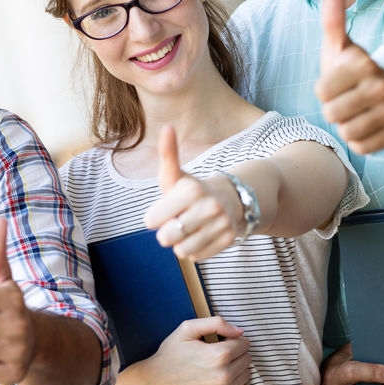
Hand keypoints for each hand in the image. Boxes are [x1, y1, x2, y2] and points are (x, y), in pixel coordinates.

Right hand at [131, 316, 251, 384]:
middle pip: (247, 358)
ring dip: (237, 369)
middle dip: (236, 353)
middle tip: (216, 355)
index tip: (220, 342)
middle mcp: (224, 376)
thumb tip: (240, 331)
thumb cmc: (170, 354)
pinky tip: (221, 381)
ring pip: (247, 374)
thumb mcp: (188, 329)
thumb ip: (217, 323)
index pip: (244, 343)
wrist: (154, 384)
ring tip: (217, 367)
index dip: (232, 340)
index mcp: (218, 355)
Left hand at [144, 126, 244, 260]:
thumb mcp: (177, 175)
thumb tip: (167, 126)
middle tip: (179, 220)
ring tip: (191, 228)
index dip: (154, 217)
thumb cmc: (193, 190)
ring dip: (181, 243)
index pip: (151, 221)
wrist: (232, 198)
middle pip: (165, 238)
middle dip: (168, 232)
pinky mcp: (228, 239)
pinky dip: (196, 249)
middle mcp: (208, 206)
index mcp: (190, 189)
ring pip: (181, 251)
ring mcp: (221, 224)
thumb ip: (167, 154)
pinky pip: (196, 257)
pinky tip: (203, 234)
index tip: (166, 208)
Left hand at [314, 0, 383, 154]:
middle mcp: (383, 86)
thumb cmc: (357, 69)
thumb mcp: (343, 46)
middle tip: (345, 101)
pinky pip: (362, 147)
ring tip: (356, 113)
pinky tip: (367, 126)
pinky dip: (360, 140)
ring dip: (346, 126)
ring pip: (347, 132)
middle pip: (332, 114)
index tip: (336, 84)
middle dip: (333, 110)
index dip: (323, 91)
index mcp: (365, 64)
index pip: (321, 92)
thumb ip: (332, 20)